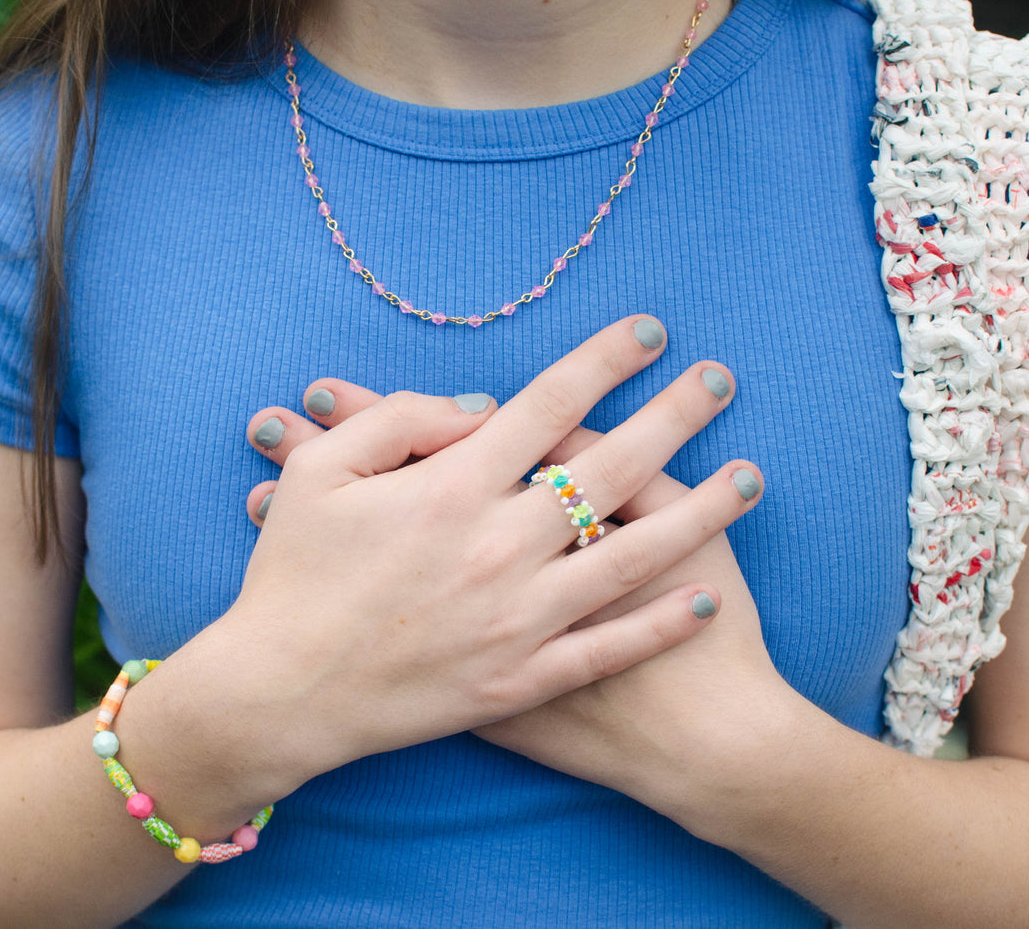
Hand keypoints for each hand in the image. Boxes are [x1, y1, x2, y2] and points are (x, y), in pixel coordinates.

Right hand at [242, 332, 781, 804]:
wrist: (277, 695)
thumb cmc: (291, 576)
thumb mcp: (320, 474)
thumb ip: (396, 422)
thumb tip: (476, 410)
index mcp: (451, 488)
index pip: (549, 404)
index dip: (604, 361)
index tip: (649, 333)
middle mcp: (498, 546)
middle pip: (610, 467)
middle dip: (674, 415)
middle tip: (722, 379)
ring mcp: (516, 618)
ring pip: (632, 557)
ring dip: (699, 514)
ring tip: (752, 478)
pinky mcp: (519, 680)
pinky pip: (607, 648)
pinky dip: (660, 625)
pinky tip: (706, 596)